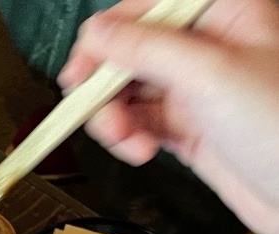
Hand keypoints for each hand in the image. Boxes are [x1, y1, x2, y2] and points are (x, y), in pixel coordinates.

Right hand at [58, 0, 278, 233]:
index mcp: (222, 14)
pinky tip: (138, 149)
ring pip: (129, 92)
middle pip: (129, 53)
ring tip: (124, 138)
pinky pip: (140, 124)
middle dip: (107, 86)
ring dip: (114, 118)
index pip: (144, 10)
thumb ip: (147, 49)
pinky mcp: (189, 127)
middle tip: (93, 111)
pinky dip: (129, 138)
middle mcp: (208, 47)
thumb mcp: (209, 76)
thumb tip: (99, 34)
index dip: (107, 38)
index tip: (82, 69)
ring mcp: (197, 90)